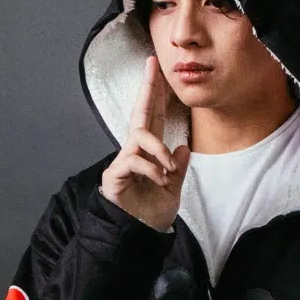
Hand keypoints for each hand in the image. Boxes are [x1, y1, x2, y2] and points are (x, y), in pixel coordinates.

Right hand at [100, 54, 189, 232]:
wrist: (140, 234)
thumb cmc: (152, 212)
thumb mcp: (174, 189)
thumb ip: (179, 169)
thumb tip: (183, 148)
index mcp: (150, 152)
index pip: (154, 117)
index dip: (156, 94)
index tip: (159, 69)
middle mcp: (135, 151)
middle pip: (140, 112)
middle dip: (147, 88)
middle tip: (152, 65)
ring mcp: (124, 161)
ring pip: (140, 137)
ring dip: (159, 149)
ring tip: (169, 168)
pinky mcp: (116, 175)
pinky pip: (134, 160)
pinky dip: (151, 168)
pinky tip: (159, 180)